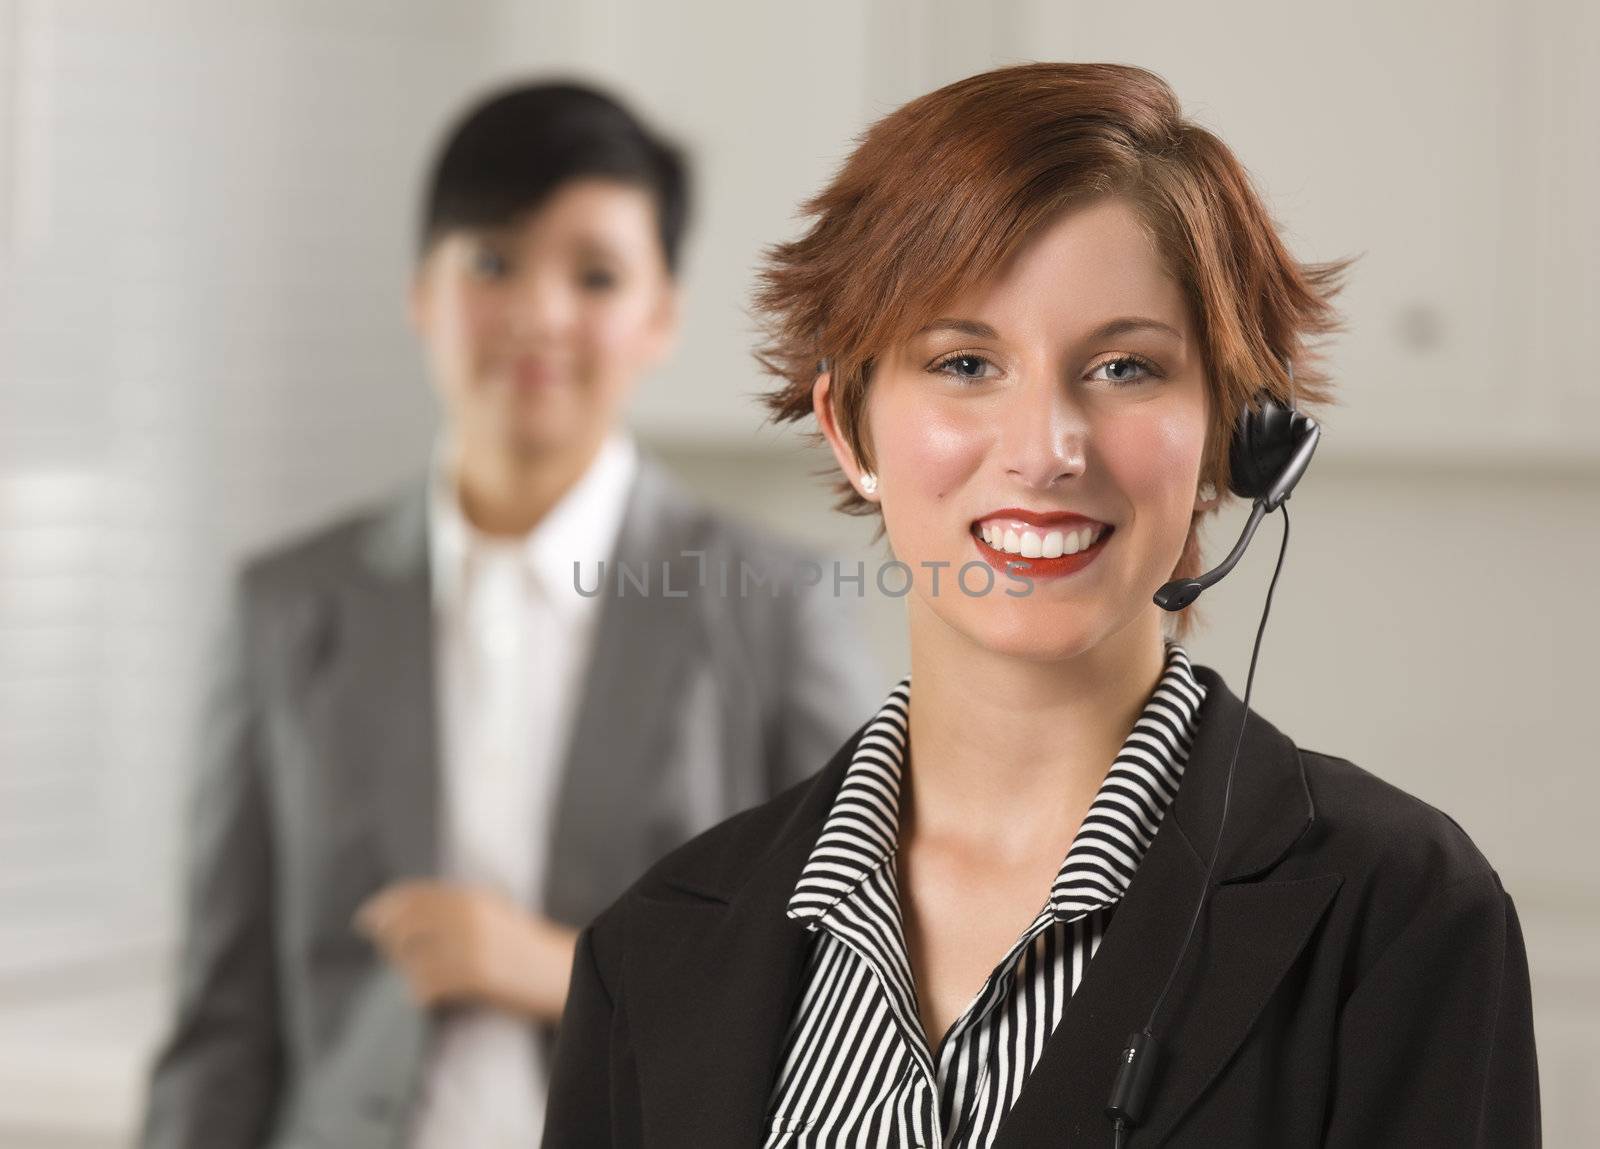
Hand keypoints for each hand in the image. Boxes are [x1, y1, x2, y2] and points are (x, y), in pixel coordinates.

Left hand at [354, 880, 577, 1022]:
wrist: (561, 970)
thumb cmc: (524, 945)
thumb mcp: (491, 912)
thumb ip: (455, 908)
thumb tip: (403, 915)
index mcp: (471, 897)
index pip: (413, 895)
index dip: (383, 906)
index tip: (366, 919)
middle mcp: (468, 917)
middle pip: (405, 926)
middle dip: (388, 941)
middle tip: (387, 952)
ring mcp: (471, 946)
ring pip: (413, 960)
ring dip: (408, 971)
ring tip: (417, 977)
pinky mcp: (477, 976)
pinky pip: (428, 986)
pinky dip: (421, 993)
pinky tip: (428, 996)